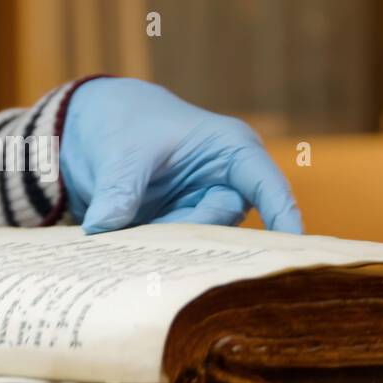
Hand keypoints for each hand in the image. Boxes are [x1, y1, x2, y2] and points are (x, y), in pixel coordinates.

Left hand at [60, 78, 302, 233]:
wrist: (90, 123)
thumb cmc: (123, 119)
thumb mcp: (121, 151)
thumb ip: (118, 189)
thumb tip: (104, 227)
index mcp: (230, 150)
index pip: (267, 185)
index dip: (282, 215)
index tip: (292, 245)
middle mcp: (224, 184)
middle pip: (224, 226)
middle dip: (195, 243)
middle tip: (162, 255)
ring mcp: (198, 210)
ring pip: (196, 244)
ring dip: (168, 253)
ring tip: (137, 256)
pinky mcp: (172, 229)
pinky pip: (170, 250)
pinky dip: (152, 257)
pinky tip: (131, 263)